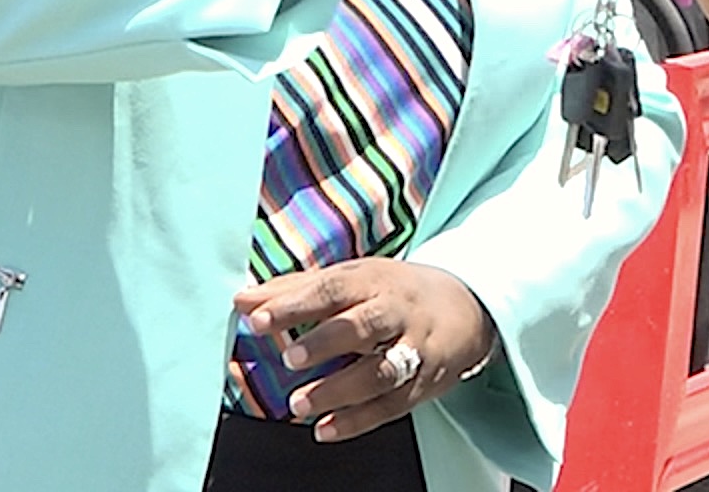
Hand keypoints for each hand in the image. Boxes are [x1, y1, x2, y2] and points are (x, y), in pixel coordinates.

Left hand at [233, 260, 496, 442]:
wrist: (466, 306)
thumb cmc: (393, 291)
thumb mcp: (352, 279)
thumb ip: (295, 291)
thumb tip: (242, 300)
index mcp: (373, 281)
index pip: (331, 288)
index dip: (295, 304)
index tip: (257, 319)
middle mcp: (397, 312)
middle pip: (364, 325)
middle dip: (327, 342)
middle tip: (290, 358)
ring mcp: (415, 348)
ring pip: (380, 371)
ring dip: (339, 390)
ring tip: (299, 404)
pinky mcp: (425, 382)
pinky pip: (392, 405)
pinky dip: (358, 421)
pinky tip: (325, 430)